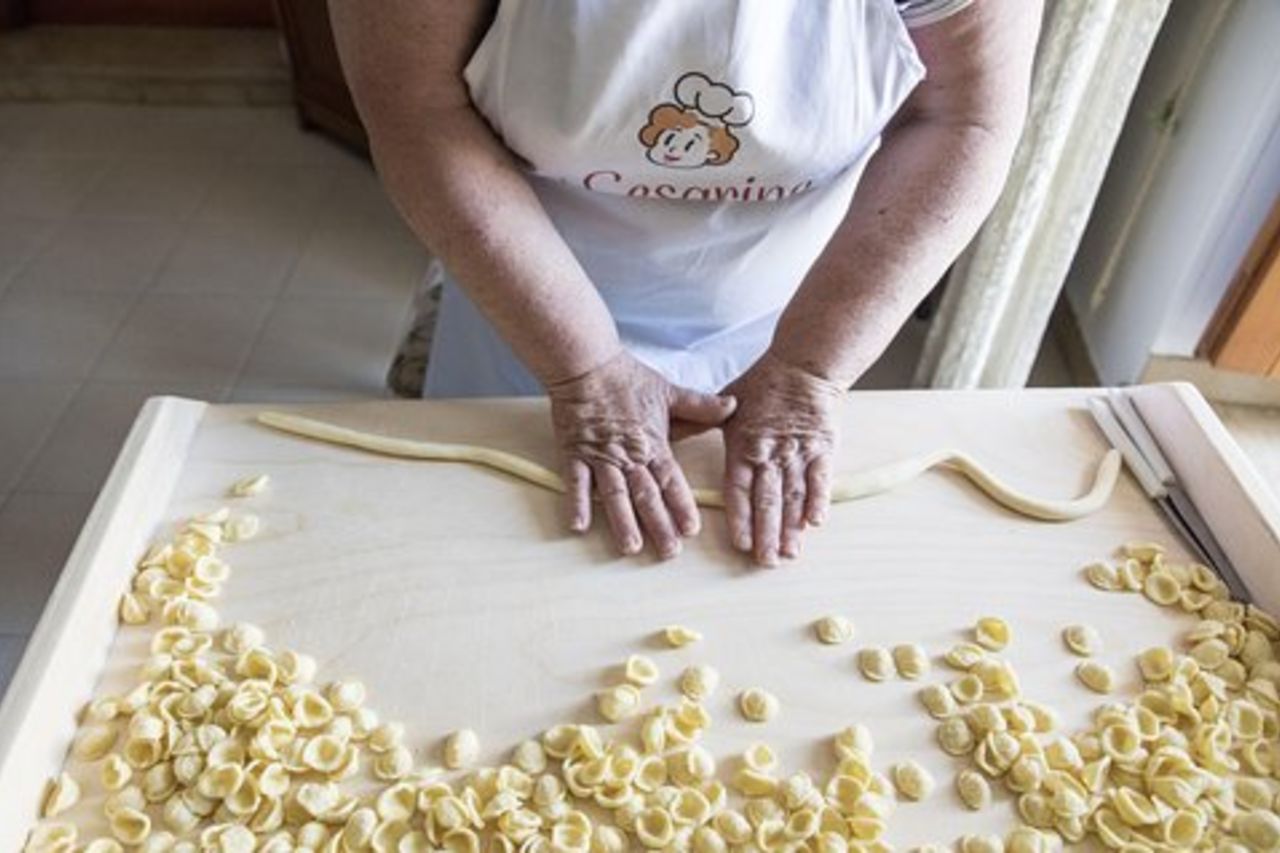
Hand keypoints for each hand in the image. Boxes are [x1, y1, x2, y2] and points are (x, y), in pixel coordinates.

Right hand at [548, 352, 736, 558]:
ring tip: (631, 546)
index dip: (681, 505)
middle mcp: (629, 455)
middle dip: (658, 525)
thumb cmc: (627, 379)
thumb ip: (701, 406)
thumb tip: (734, 405)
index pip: (671, 480)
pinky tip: (579, 527)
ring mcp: (600, 456)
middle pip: (645, 495)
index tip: (690, 530)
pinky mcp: (574, 453)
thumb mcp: (669, 391)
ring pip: (614, 494)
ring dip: (623, 521)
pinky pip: (575, 482)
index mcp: (653, 443)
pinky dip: (577, 504)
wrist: (586, 364)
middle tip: (668, 551)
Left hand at [721, 352, 843, 565]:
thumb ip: (702, 422)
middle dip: (766, 533)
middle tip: (765, 561)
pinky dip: (818, 500)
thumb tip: (668, 433)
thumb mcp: (728, 401)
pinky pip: (820, 478)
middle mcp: (769, 452)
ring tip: (789, 553)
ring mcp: (797, 452)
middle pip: (767, 499)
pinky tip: (815, 523)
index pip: (738, 488)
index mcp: (743, 444)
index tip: (740, 543)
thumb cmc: (762, 384)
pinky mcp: (821, 448)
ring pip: (793, 494)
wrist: (803, 365)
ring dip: (791, 526)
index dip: (740, 517)